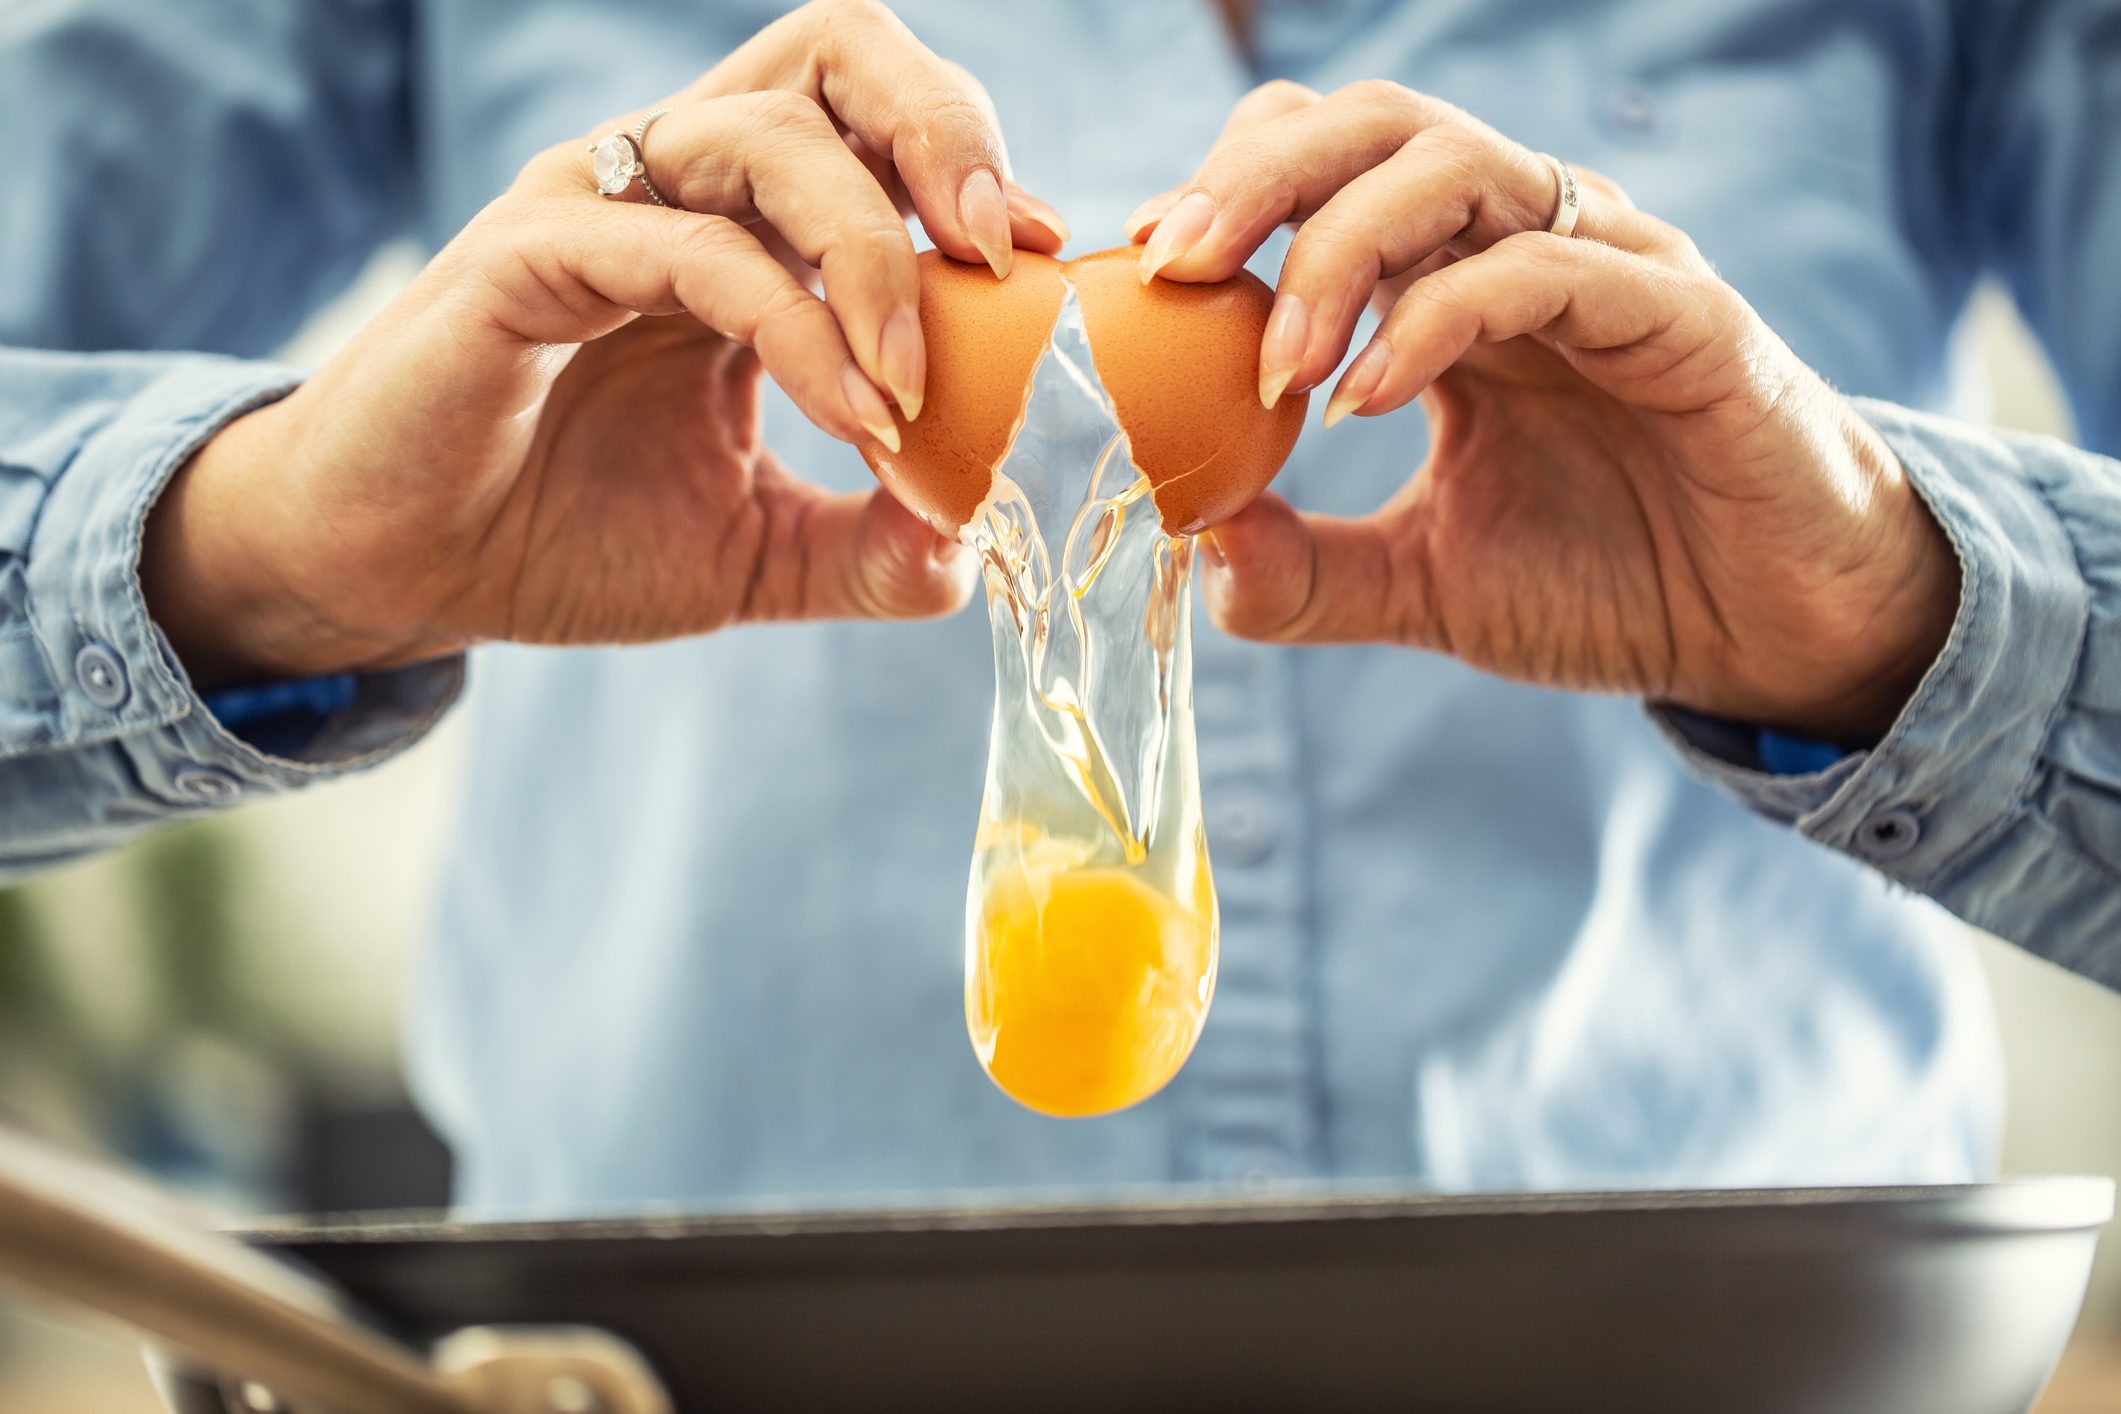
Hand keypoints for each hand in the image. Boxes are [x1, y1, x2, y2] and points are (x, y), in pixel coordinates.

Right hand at [144, 0, 1069, 689]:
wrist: (401, 575)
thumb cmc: (563, 539)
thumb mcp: (755, 551)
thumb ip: (867, 545)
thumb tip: (975, 550)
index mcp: (739, 224)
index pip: (874, 121)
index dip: (973, 165)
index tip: (1044, 265)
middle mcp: (676, 186)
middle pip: (834, 50)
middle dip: (943, 125)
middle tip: (1003, 251)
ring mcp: (598, 206)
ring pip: (768, 134)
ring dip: (874, 255)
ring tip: (914, 391)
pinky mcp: (527, 257)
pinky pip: (690, 250)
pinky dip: (795, 326)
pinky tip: (855, 416)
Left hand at [1128, 81, 1957, 744]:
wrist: (1768, 638)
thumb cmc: (1609, 583)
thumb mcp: (1424, 584)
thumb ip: (1307, 568)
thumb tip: (1189, 546)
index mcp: (1455, 282)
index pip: (1328, 167)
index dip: (1228, 191)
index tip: (1142, 271)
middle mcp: (1523, 245)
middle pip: (1376, 127)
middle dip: (1259, 177)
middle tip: (1172, 263)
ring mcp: (1605, 266)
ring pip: (1457, 166)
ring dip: (1340, 246)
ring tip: (1277, 363)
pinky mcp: (1680, 316)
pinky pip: (1548, 268)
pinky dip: (1442, 316)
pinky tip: (1368, 398)